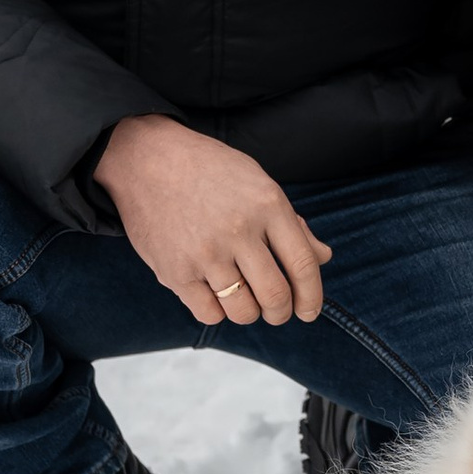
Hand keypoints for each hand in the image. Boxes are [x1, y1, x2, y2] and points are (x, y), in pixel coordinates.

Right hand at [93, 115, 331, 328]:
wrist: (148, 160)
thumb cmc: (210, 171)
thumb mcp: (259, 183)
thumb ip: (292, 224)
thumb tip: (323, 258)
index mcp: (268, 205)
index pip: (303, 265)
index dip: (312, 296)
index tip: (309, 311)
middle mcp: (239, 230)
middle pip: (275, 295)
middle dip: (281, 312)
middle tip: (277, 312)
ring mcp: (206, 253)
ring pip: (243, 311)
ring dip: (250, 313)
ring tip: (245, 300)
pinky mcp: (175, 271)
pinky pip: (209, 313)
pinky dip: (218, 311)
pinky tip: (216, 295)